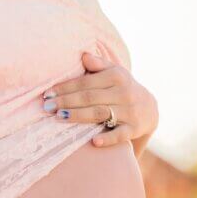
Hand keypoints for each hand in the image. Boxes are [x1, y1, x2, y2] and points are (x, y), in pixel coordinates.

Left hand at [41, 51, 158, 147]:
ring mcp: (129, 111)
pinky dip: (108, 138)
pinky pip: (120, 134)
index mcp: (116, 76)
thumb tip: (83, 55)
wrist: (149, 108)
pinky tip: (93, 141)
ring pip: (100, 113)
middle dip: (66, 102)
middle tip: (47, 106)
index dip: (65, 88)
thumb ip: (98, 64)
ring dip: (78, 115)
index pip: (86, 83)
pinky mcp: (134, 128)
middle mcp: (123, 93)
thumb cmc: (122, 87)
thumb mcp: (114, 72)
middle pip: (89, 98)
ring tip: (59, 117)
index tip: (48, 93)